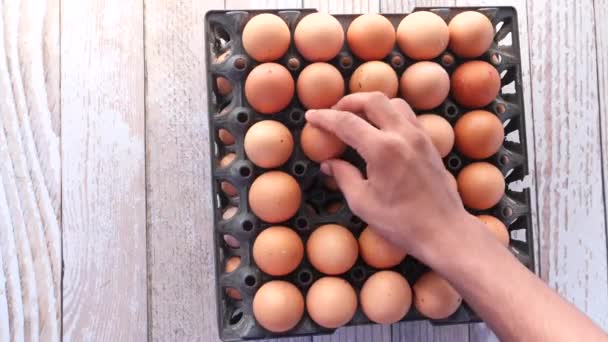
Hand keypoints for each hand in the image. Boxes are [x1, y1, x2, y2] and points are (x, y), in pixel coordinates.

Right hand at [306, 92, 469, 262]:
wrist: (444, 231)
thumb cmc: (401, 222)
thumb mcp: (363, 203)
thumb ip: (343, 177)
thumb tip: (328, 163)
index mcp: (382, 150)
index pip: (347, 122)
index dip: (325, 117)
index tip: (311, 116)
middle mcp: (402, 135)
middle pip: (373, 100)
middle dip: (349, 102)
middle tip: (333, 113)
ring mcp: (419, 136)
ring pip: (394, 103)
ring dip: (372, 104)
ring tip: (357, 118)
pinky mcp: (430, 143)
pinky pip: (407, 116)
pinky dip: (389, 114)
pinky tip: (380, 130)